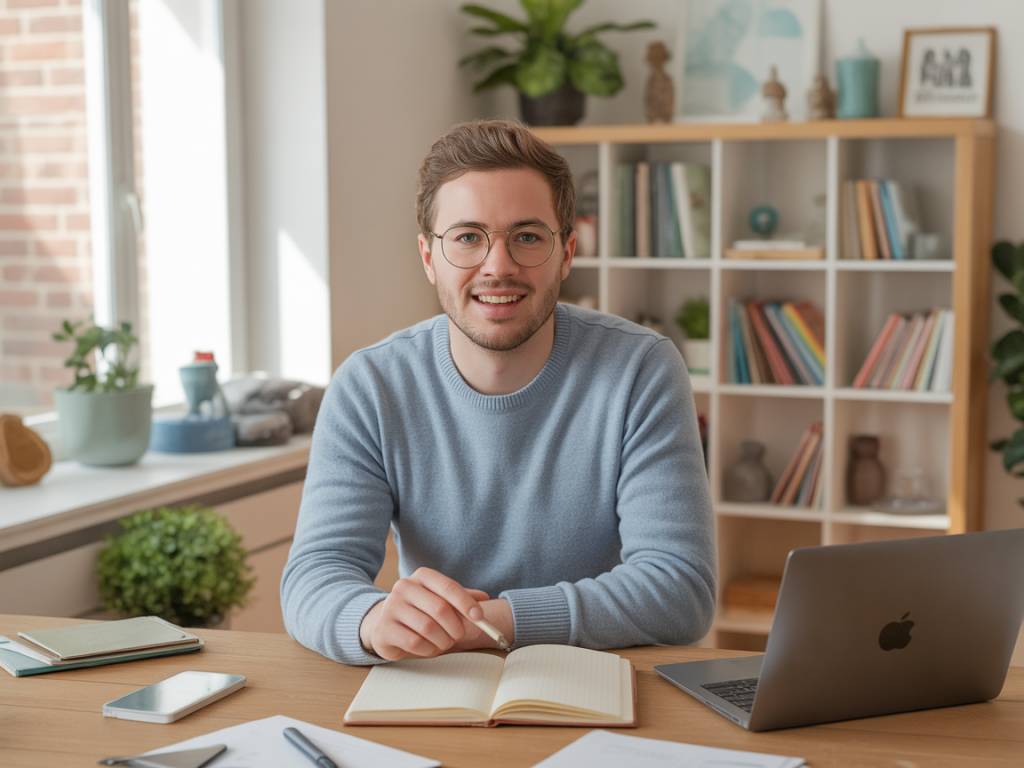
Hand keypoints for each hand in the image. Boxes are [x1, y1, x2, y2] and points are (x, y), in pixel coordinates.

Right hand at [359, 567, 489, 660]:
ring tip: (444, 642)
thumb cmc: (420, 610)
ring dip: (443, 640)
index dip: (466, 603)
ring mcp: (391, 607)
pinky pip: (414, 642)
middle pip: (440, 609)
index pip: (448, 586)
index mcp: (422, 576)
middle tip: (460, 636)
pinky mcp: (384, 629)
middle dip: (456, 627)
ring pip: (428, 628)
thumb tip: (485, 599)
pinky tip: (430, 647)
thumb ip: (462, 598)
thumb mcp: (441, 599)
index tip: (480, 617)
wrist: (385, 623)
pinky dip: (429, 649)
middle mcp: (404, 587)